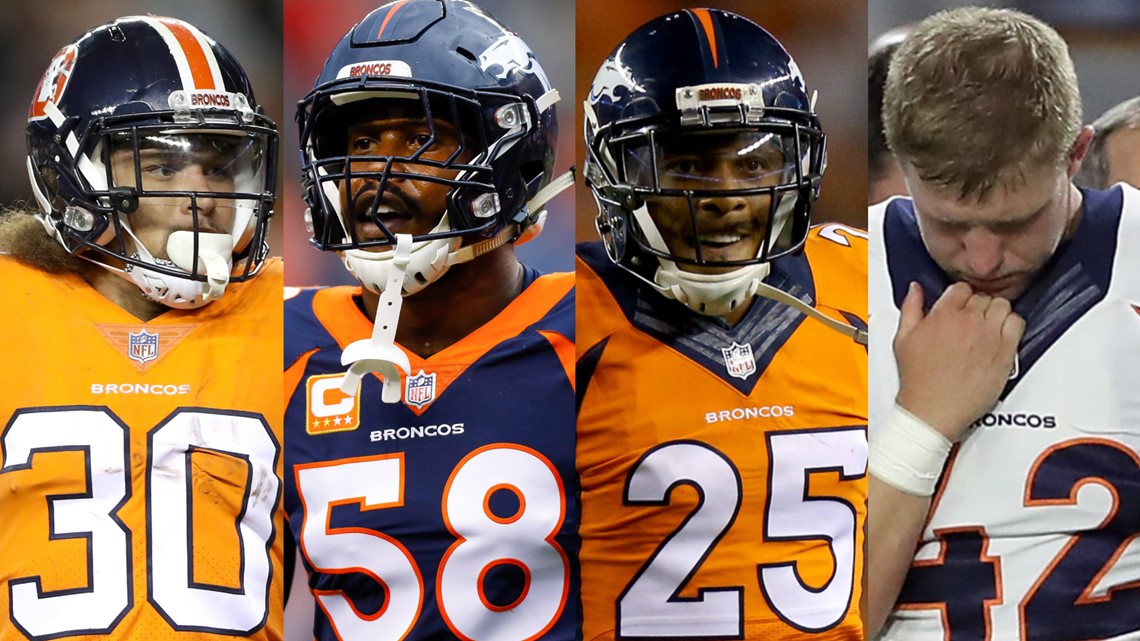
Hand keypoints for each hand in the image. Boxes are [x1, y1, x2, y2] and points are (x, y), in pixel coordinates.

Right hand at [893, 281, 1023, 440]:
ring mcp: (989, 335)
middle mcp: (968, 322)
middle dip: (977, 306)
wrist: (933, 411)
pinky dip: (1012, 325)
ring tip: (988, 327)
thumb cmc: (918, 380)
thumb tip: (916, 288)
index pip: (961, 288)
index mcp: (943, 315)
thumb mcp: (903, 338)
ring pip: (1003, 305)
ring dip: (996, 313)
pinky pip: (1018, 323)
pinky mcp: (1005, 351)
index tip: (960, 307)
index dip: (961, 297)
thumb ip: (910, 307)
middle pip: (983, 297)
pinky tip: (1001, 336)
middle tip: (972, 322)